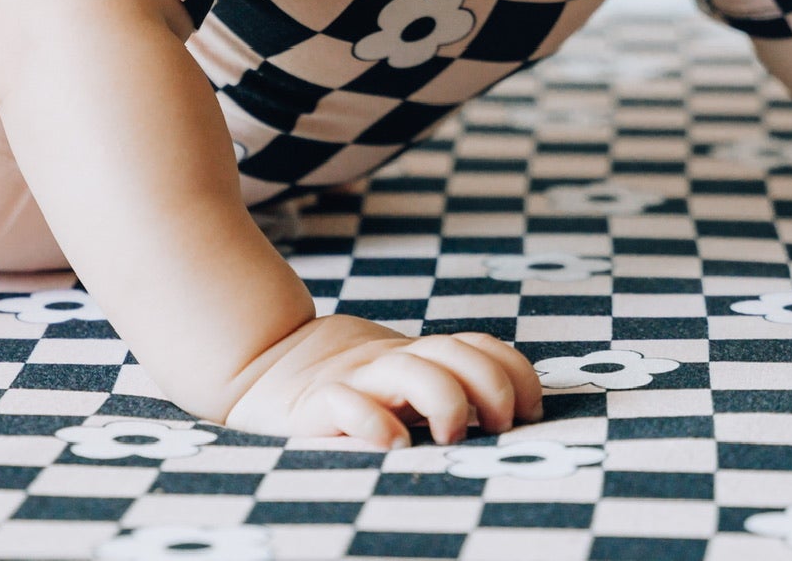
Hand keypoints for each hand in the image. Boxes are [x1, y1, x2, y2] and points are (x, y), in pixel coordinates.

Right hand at [223, 312, 542, 447]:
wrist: (260, 365)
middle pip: (452, 352)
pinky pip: (344, 403)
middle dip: (489, 385)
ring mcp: (355, 379)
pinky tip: (393, 446)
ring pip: (408, 370)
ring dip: (445, 399)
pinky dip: (372, 421)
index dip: (514, 372)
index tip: (531, 411)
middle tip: (499, 427)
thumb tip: (516, 422)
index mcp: (417, 356)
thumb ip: (445, 389)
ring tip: (452, 437)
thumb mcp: (401, 381)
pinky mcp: (315, 405)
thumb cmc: (349, 388)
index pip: (478, 345)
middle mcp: (392, 361)